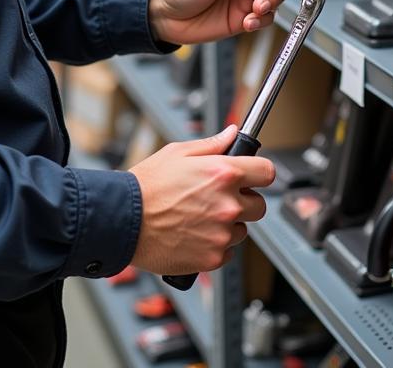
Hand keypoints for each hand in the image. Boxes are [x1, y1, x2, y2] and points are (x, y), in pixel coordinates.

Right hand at [129, 125, 274, 274]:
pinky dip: (216, 246)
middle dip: (244, 201)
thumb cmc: (146, 186)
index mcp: (223, 173)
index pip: (267, 172)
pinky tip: (194, 235)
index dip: (259, 173)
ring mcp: (222, 233)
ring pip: (242, 230)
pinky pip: (227, 251)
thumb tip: (232, 133)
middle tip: (219, 199)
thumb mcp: (177, 152)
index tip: (253, 175)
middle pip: (259, 205)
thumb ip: (212, 144)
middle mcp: (228, 204)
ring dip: (228, 224)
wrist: (124, 220)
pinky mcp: (213, 258)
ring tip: (199, 218)